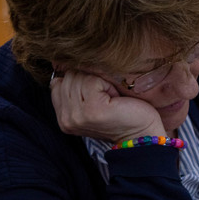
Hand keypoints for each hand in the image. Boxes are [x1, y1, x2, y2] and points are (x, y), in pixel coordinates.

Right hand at [50, 70, 165, 142]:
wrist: (141, 134)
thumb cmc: (121, 115)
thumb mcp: (90, 102)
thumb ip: (73, 89)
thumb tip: (59, 66)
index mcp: (62, 118)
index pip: (57, 82)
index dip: (79, 81)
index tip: (97, 96)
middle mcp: (66, 119)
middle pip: (69, 77)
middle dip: (91, 81)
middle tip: (106, 99)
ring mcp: (77, 115)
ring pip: (80, 76)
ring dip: (100, 83)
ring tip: (110, 100)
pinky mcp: (92, 109)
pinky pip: (92, 80)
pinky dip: (108, 85)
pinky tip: (115, 99)